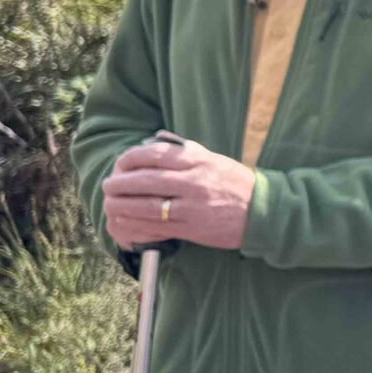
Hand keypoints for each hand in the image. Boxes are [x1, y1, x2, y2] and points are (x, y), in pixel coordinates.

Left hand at [101, 137, 254, 250]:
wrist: (264, 211)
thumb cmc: (236, 184)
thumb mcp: (215, 160)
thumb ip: (187, 152)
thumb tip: (155, 145)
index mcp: (199, 161)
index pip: (155, 154)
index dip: (131, 158)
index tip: (120, 163)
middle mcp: (195, 181)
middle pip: (146, 180)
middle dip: (120, 183)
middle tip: (107, 185)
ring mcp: (193, 206)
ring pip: (147, 205)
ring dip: (121, 205)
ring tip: (109, 204)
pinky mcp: (192, 227)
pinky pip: (156, 225)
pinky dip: (135, 224)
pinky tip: (123, 222)